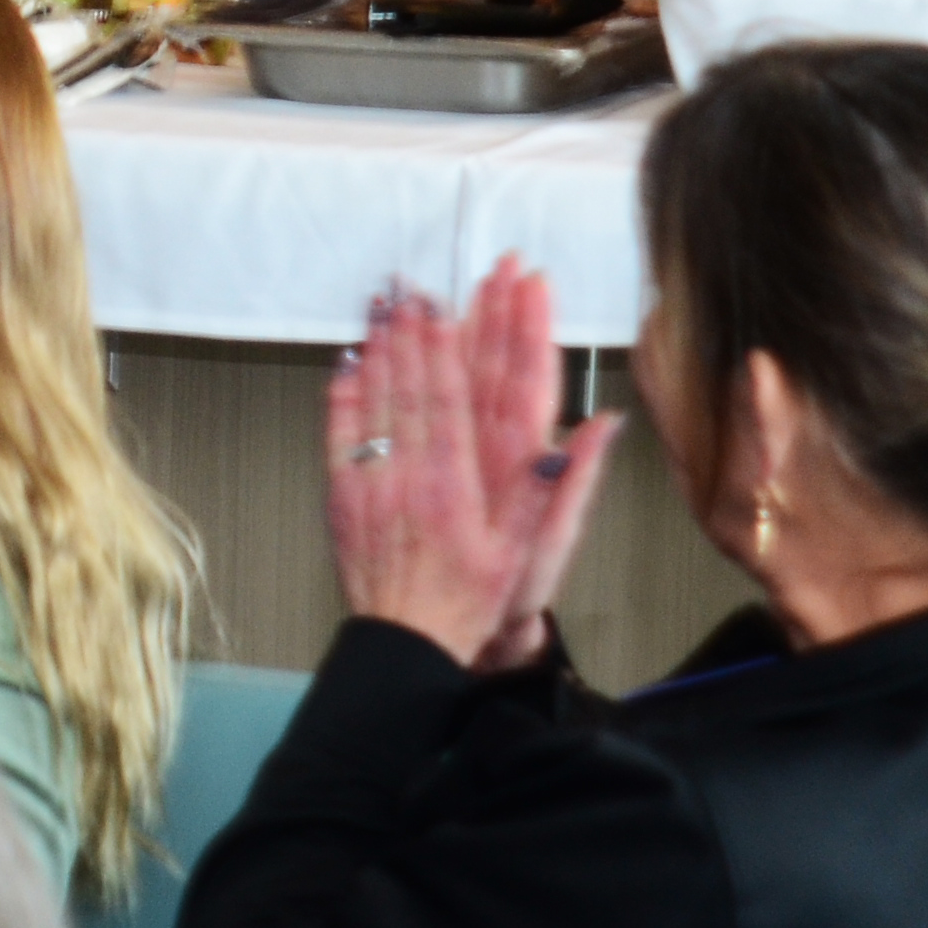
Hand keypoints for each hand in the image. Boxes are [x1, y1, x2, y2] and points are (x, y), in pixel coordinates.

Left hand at [323, 258, 619, 674]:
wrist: (409, 640)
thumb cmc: (471, 596)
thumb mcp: (526, 551)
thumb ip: (551, 490)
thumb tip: (588, 433)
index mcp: (458, 483)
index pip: (454, 398)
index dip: (451, 347)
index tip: (451, 305)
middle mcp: (412, 475)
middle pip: (412, 387)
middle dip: (414, 332)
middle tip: (413, 287)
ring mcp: (372, 482)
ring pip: (374, 402)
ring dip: (377, 350)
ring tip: (381, 306)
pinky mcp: (342, 496)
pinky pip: (340, 433)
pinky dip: (343, 393)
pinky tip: (348, 360)